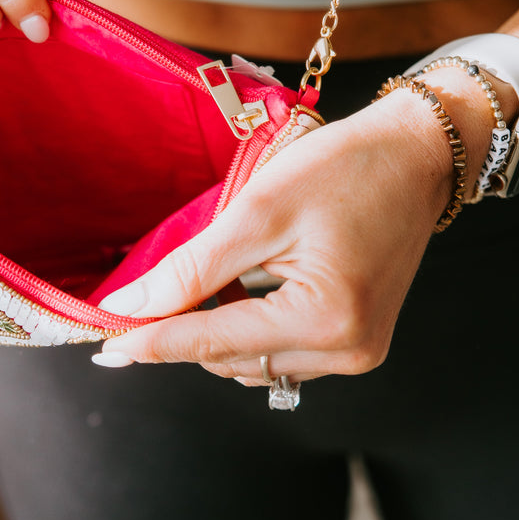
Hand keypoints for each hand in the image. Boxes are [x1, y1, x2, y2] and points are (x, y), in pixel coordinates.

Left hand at [94, 90, 455, 383]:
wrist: (415, 157)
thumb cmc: (345, 169)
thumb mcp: (259, 211)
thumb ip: (191, 269)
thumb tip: (128, 308)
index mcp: (326, 320)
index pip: (213, 343)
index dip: (153, 341)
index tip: (103, 346)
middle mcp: (346, 352)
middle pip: (230, 359)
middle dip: (184, 329)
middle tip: (145, 296)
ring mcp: (355, 353)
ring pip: (252, 362)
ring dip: (217, 330)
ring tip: (213, 277)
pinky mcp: (356, 344)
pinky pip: (280, 354)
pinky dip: (248, 329)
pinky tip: (243, 289)